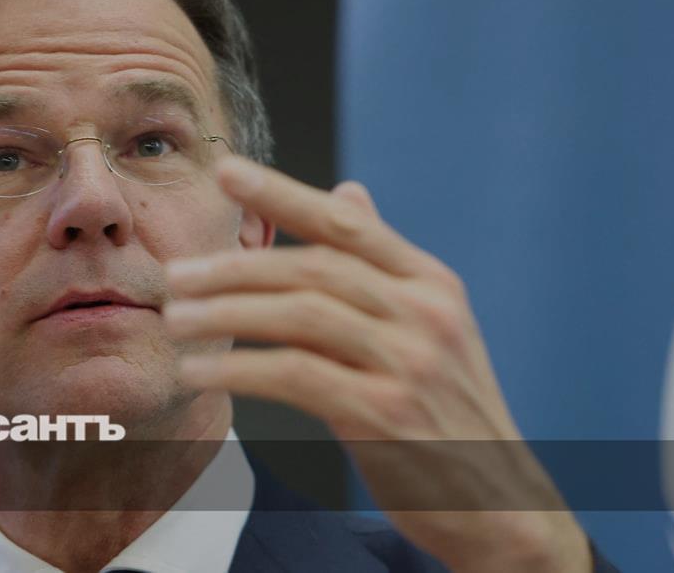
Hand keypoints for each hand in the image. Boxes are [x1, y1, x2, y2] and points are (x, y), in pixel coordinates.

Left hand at [162, 155, 590, 572]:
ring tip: (175, 319)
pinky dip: (238, 369)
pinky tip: (199, 371)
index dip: (281, 193)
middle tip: (175, 274)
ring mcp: (410, 362)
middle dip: (234, 267)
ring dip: (225, 314)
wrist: (498, 503)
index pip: (345, 226)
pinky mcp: (386, 414)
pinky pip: (294, 375)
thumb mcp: (430, 327)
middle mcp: (425, 313)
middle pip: (312, 268)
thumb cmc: (448, 414)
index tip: (224, 169)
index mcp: (432, 283)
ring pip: (298, 315)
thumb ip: (381, 264)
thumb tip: (347, 191)